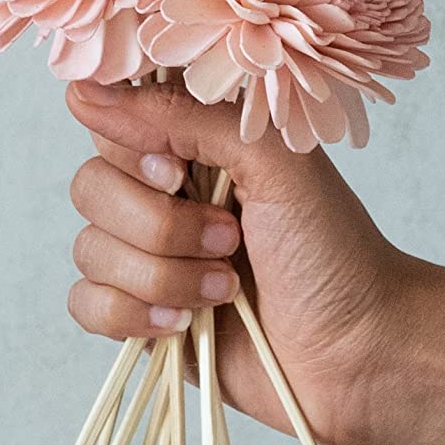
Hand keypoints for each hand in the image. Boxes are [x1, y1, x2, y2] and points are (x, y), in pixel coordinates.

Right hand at [62, 77, 425, 444]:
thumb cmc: (335, 253)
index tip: (177, 172)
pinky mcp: (141, 318)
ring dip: (161, 275)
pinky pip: (86, 305)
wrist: (359, 353)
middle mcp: (165, 198)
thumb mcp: (274, 162)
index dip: (131, 147)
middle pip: (90, 187)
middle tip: (230, 238)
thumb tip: (85, 91)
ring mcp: (149, 260)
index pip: (113, 121)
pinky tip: (184, 324)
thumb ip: (184, 116)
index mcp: (196, 148)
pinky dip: (133, 314)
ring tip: (226, 290)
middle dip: (159, 224)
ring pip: (88, 250)